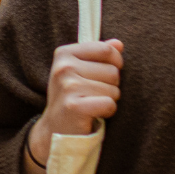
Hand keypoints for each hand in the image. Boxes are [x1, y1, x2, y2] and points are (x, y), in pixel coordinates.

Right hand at [30, 39, 124, 165]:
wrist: (56, 129)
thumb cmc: (72, 97)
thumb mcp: (81, 71)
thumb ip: (99, 55)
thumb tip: (118, 43)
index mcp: (64, 53)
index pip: (106, 50)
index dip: (115, 64)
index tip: (103, 76)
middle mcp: (63, 67)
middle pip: (113, 71)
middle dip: (110, 86)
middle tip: (92, 95)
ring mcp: (67, 86)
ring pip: (113, 89)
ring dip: (108, 100)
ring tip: (91, 104)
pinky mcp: (74, 106)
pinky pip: (109, 104)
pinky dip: (106, 112)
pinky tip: (93, 114)